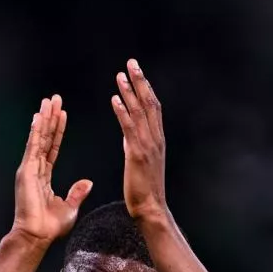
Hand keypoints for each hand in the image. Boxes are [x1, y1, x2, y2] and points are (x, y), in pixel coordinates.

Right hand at [12, 95, 92, 246]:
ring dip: (44, 118)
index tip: (62, 115)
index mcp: (44, 177)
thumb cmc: (50, 227)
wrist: (37, 236)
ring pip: (39, 138)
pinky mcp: (26, 171)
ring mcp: (29, 169)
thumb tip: (88, 182)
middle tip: (55, 99)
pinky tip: (40, 116)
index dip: (58, 131)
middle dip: (51, 118)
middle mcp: (35, 170)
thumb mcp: (69, 208)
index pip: (52, 148)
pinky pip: (33, 146)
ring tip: (49, 101)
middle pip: (45, 138)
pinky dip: (36, 130)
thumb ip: (77, 193)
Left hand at [112, 59, 167, 221]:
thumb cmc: (144, 190)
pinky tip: (115, 98)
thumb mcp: (140, 163)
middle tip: (131, 62)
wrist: (151, 209)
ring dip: (130, 91)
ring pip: (140, 112)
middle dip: (140, 82)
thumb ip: (135, 145)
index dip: (145, 88)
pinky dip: (122, 112)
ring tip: (121, 75)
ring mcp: (148, 146)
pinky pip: (129, 128)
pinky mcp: (137, 155)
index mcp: (157, 140)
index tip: (137, 72)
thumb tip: (128, 135)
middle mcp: (155, 139)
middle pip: (149, 103)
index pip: (153, 108)